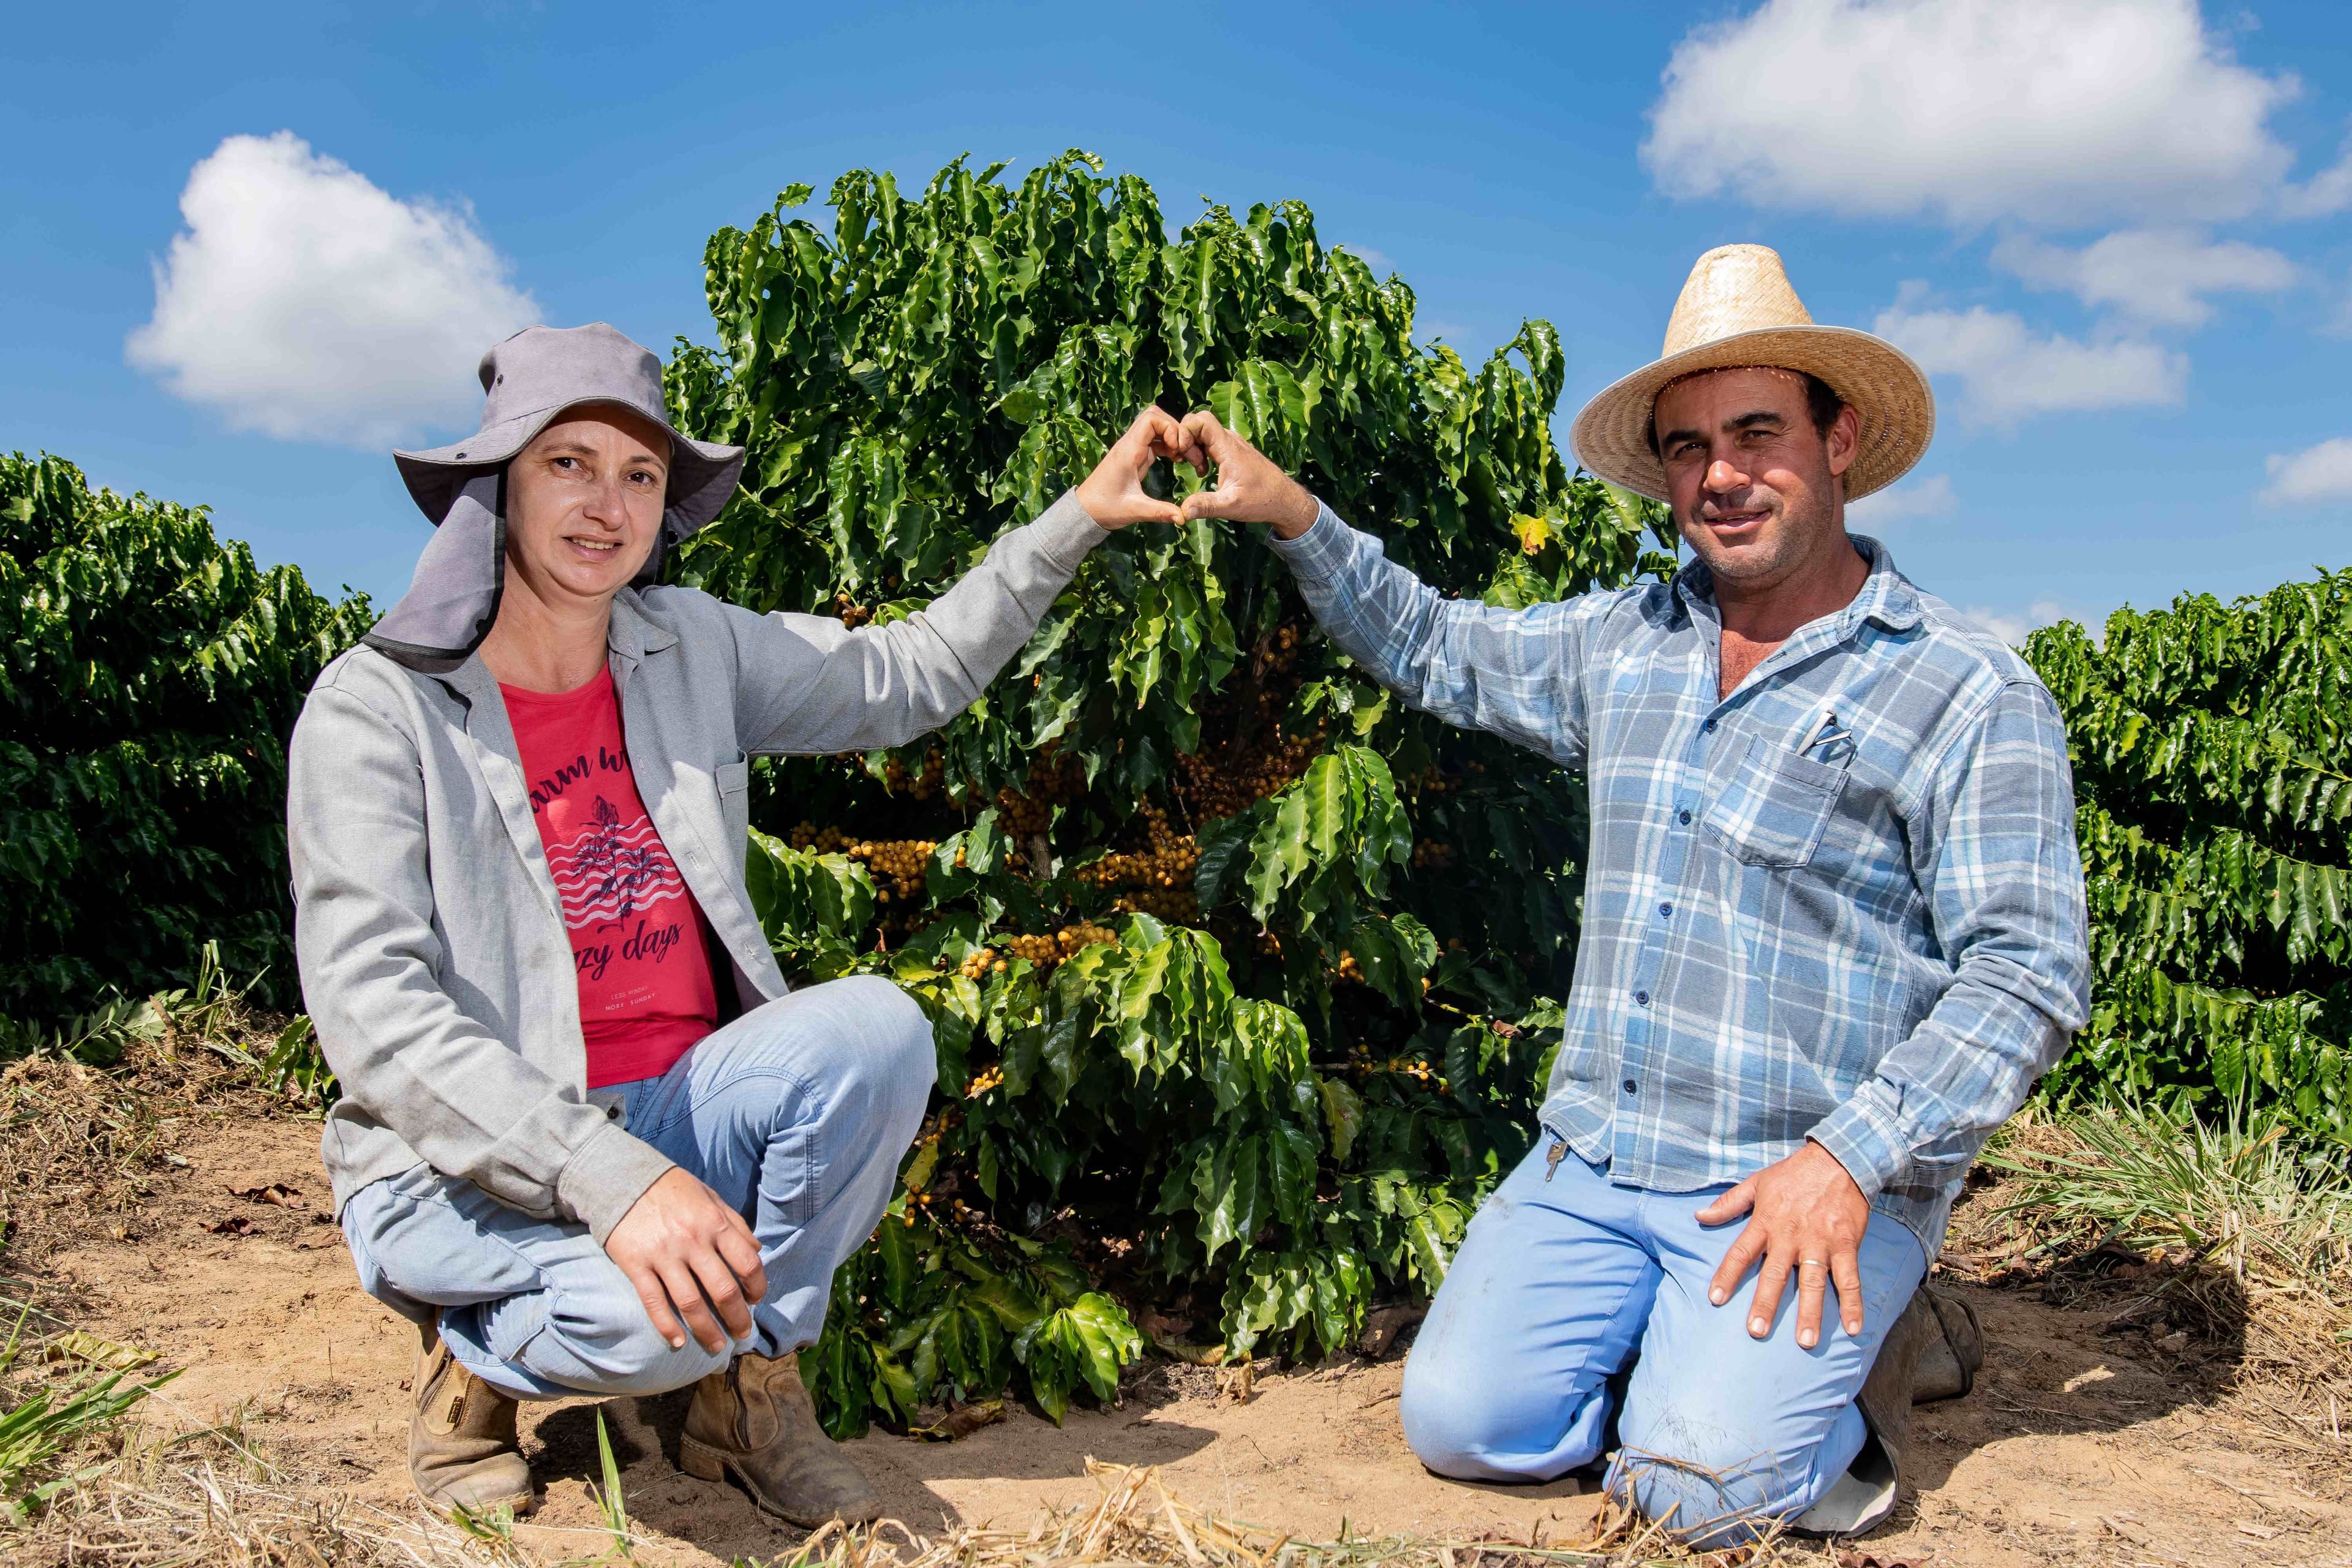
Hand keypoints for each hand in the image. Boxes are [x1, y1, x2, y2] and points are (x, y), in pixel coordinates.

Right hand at [604, 1167, 767, 1353]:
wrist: (622, 1177)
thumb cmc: (672, 1188)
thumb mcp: (710, 1197)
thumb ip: (735, 1223)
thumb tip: (758, 1250)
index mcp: (714, 1223)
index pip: (747, 1263)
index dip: (757, 1286)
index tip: (756, 1300)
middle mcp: (692, 1241)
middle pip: (722, 1290)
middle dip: (737, 1318)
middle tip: (742, 1333)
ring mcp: (663, 1255)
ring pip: (690, 1303)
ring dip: (706, 1330)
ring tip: (716, 1346)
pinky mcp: (636, 1265)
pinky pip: (654, 1302)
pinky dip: (666, 1326)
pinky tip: (678, 1342)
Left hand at [1075, 406, 1192, 529]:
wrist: (1085, 511)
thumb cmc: (1104, 508)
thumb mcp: (1134, 510)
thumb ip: (1159, 512)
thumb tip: (1183, 517)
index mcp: (1127, 451)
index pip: (1151, 419)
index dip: (1169, 427)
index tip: (1178, 448)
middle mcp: (1129, 445)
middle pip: (1154, 416)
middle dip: (1174, 428)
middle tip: (1185, 450)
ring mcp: (1132, 449)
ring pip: (1155, 427)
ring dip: (1172, 437)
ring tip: (1183, 456)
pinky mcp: (1135, 456)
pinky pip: (1154, 441)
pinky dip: (1168, 445)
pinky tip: (1176, 459)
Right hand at [1176, 411, 1320, 538]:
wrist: (1285, 500)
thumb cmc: (1262, 500)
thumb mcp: (1230, 505)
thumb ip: (1205, 506)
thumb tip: (1181, 512)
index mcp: (1229, 448)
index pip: (1201, 420)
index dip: (1185, 431)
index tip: (1181, 452)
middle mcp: (1230, 440)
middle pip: (1198, 423)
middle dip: (1186, 439)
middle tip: (1186, 463)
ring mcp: (1232, 444)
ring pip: (1203, 433)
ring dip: (1193, 447)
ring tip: (1198, 470)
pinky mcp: (1233, 451)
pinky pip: (1210, 442)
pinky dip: (1201, 452)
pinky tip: (1204, 471)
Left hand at [1696, 1140, 1869, 1349]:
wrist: (1839, 1159)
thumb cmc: (1794, 1173)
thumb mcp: (1757, 1182)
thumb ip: (1729, 1203)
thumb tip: (1699, 1216)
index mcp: (1766, 1223)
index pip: (1740, 1253)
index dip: (1726, 1276)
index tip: (1715, 1299)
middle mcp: (1790, 1236)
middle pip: (1775, 1275)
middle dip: (1765, 1304)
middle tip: (1756, 1332)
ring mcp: (1819, 1242)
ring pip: (1813, 1283)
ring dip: (1810, 1313)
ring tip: (1805, 1342)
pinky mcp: (1846, 1245)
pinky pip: (1850, 1279)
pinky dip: (1853, 1304)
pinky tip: (1853, 1328)